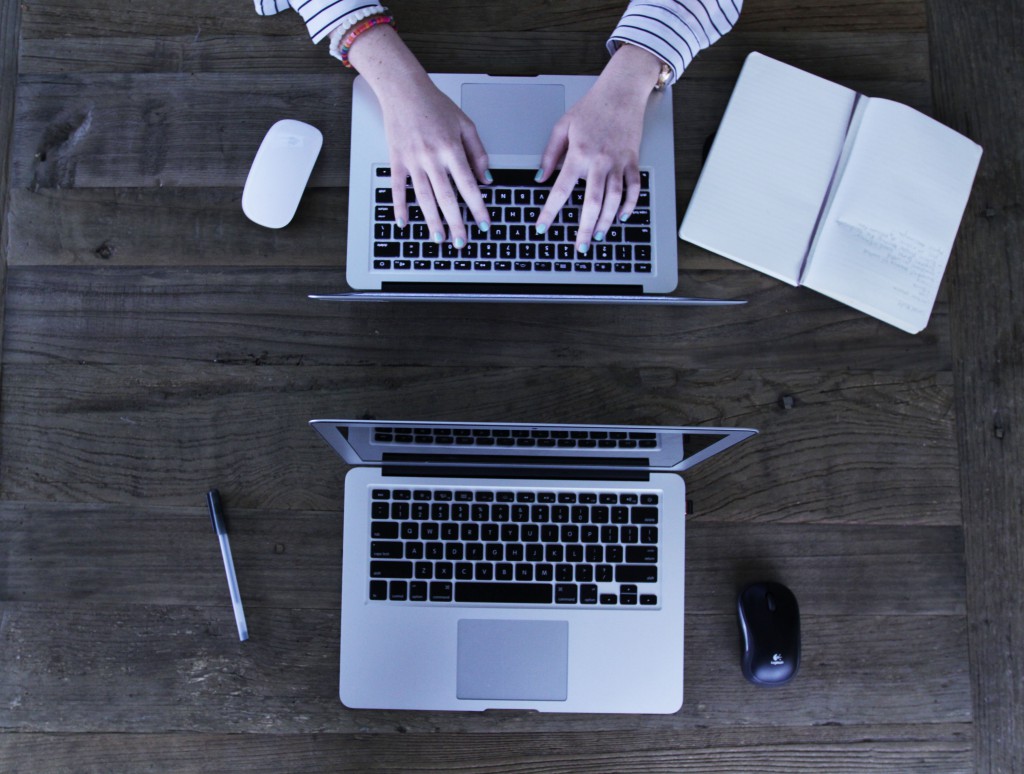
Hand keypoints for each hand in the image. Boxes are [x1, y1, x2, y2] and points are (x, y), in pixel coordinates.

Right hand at [378, 78, 490, 245]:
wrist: (404, 90)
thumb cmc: (435, 105)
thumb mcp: (465, 124)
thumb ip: (477, 153)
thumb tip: (486, 180)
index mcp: (452, 149)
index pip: (469, 185)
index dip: (478, 207)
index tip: (484, 224)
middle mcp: (432, 157)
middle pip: (447, 197)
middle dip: (456, 223)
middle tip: (462, 242)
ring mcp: (412, 160)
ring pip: (423, 197)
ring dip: (432, 220)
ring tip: (439, 238)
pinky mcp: (396, 160)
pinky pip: (397, 188)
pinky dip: (400, 206)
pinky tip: (404, 222)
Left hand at [535, 45, 663, 252]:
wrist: (621, 91)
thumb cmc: (591, 107)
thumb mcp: (562, 126)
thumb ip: (550, 154)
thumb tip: (540, 178)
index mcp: (578, 154)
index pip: (561, 191)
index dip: (549, 212)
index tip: (541, 228)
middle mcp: (600, 161)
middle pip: (592, 203)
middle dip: (585, 229)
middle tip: (580, 247)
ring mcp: (619, 162)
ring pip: (614, 200)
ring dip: (607, 222)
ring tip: (599, 236)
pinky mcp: (633, 160)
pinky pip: (634, 188)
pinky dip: (630, 205)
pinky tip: (622, 216)